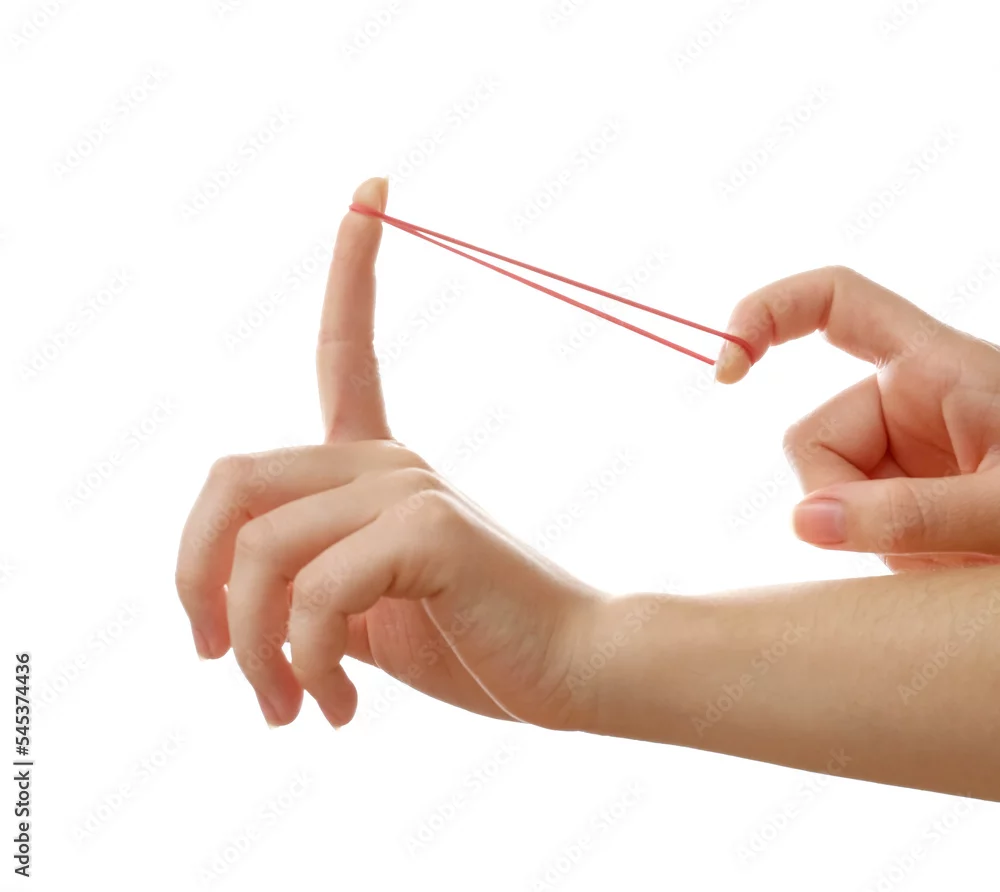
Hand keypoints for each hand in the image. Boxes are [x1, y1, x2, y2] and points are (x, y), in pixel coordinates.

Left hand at [175, 178, 600, 729]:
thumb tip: (221, 601)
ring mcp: (409, 485)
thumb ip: (299, 588)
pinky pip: (313, 592)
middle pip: (228, 480)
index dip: (352, 268)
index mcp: (379, 465)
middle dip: (194, 579)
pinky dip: (304, 663)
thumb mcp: (361, 615)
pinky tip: (338, 706)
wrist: (575, 673)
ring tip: (294, 708)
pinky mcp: (429, 526)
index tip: (370, 189)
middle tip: (217, 658)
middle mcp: (389, 459)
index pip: (348, 347)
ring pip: (259, 552)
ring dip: (252, 650)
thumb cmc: (474, 643)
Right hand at [716, 266, 999, 570]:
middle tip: (910, 540)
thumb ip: (912, 514)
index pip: (835, 301)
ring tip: (936, 561)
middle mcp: (907, 405)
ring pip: (815, 490)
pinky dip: (858, 549)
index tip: (727, 367)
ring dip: (854, 531)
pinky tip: (915, 570)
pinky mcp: (892, 507)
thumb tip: (802, 522)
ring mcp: (897, 460)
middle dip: (834, 494)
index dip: (767, 313)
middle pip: (810, 435)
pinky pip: (835, 523)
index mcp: (937, 368)